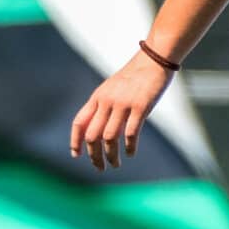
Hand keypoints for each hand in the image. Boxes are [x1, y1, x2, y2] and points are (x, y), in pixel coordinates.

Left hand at [70, 53, 171, 169]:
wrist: (154, 60)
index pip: (79, 122)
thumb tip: (100, 132)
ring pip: (109, 138)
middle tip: (100, 168)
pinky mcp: (140, 107)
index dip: (75, 141)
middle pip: (92, 135)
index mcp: (98, 97)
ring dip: (111, 156)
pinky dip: (129, 147)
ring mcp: (123, 104)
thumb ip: (104, 107)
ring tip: (115, 164)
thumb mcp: (112, 88)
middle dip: (94, 155)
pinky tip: (130, 154)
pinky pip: (131, 133)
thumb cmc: (134, 76)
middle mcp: (107, 101)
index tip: (76, 155)